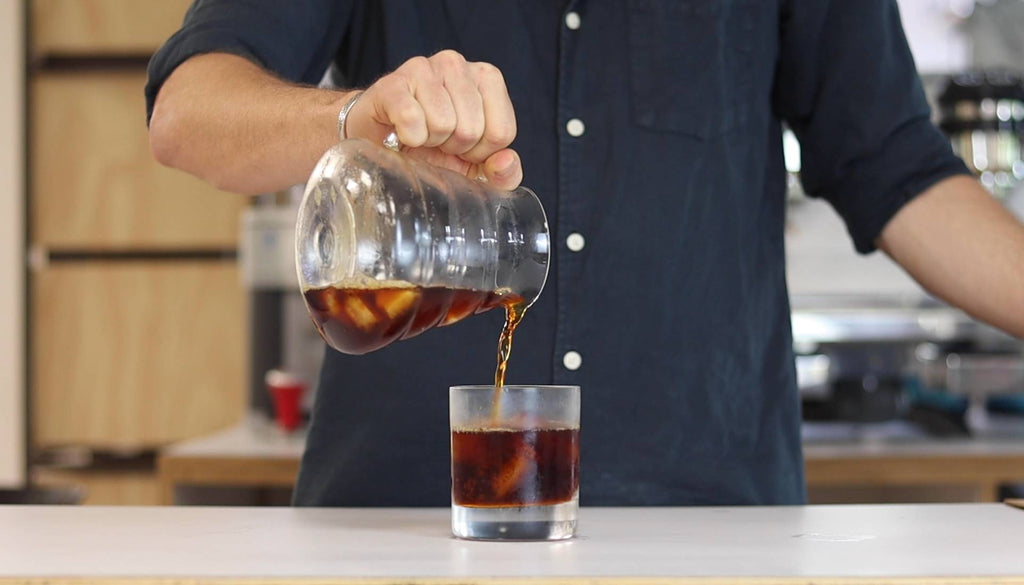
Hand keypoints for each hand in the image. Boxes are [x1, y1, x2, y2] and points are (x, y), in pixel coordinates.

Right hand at [344, 50, 522, 190]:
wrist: (382, 143)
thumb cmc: (434, 151)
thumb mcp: (478, 170)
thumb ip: (505, 174)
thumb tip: (505, 161)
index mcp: (488, 79)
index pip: (501, 132)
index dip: (480, 153)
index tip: (464, 148)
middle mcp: (457, 64)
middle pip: (472, 129)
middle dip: (454, 148)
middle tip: (437, 141)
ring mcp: (423, 68)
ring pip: (443, 124)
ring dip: (429, 142)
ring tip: (421, 133)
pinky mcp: (392, 83)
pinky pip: (411, 118)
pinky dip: (408, 137)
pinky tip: (402, 132)